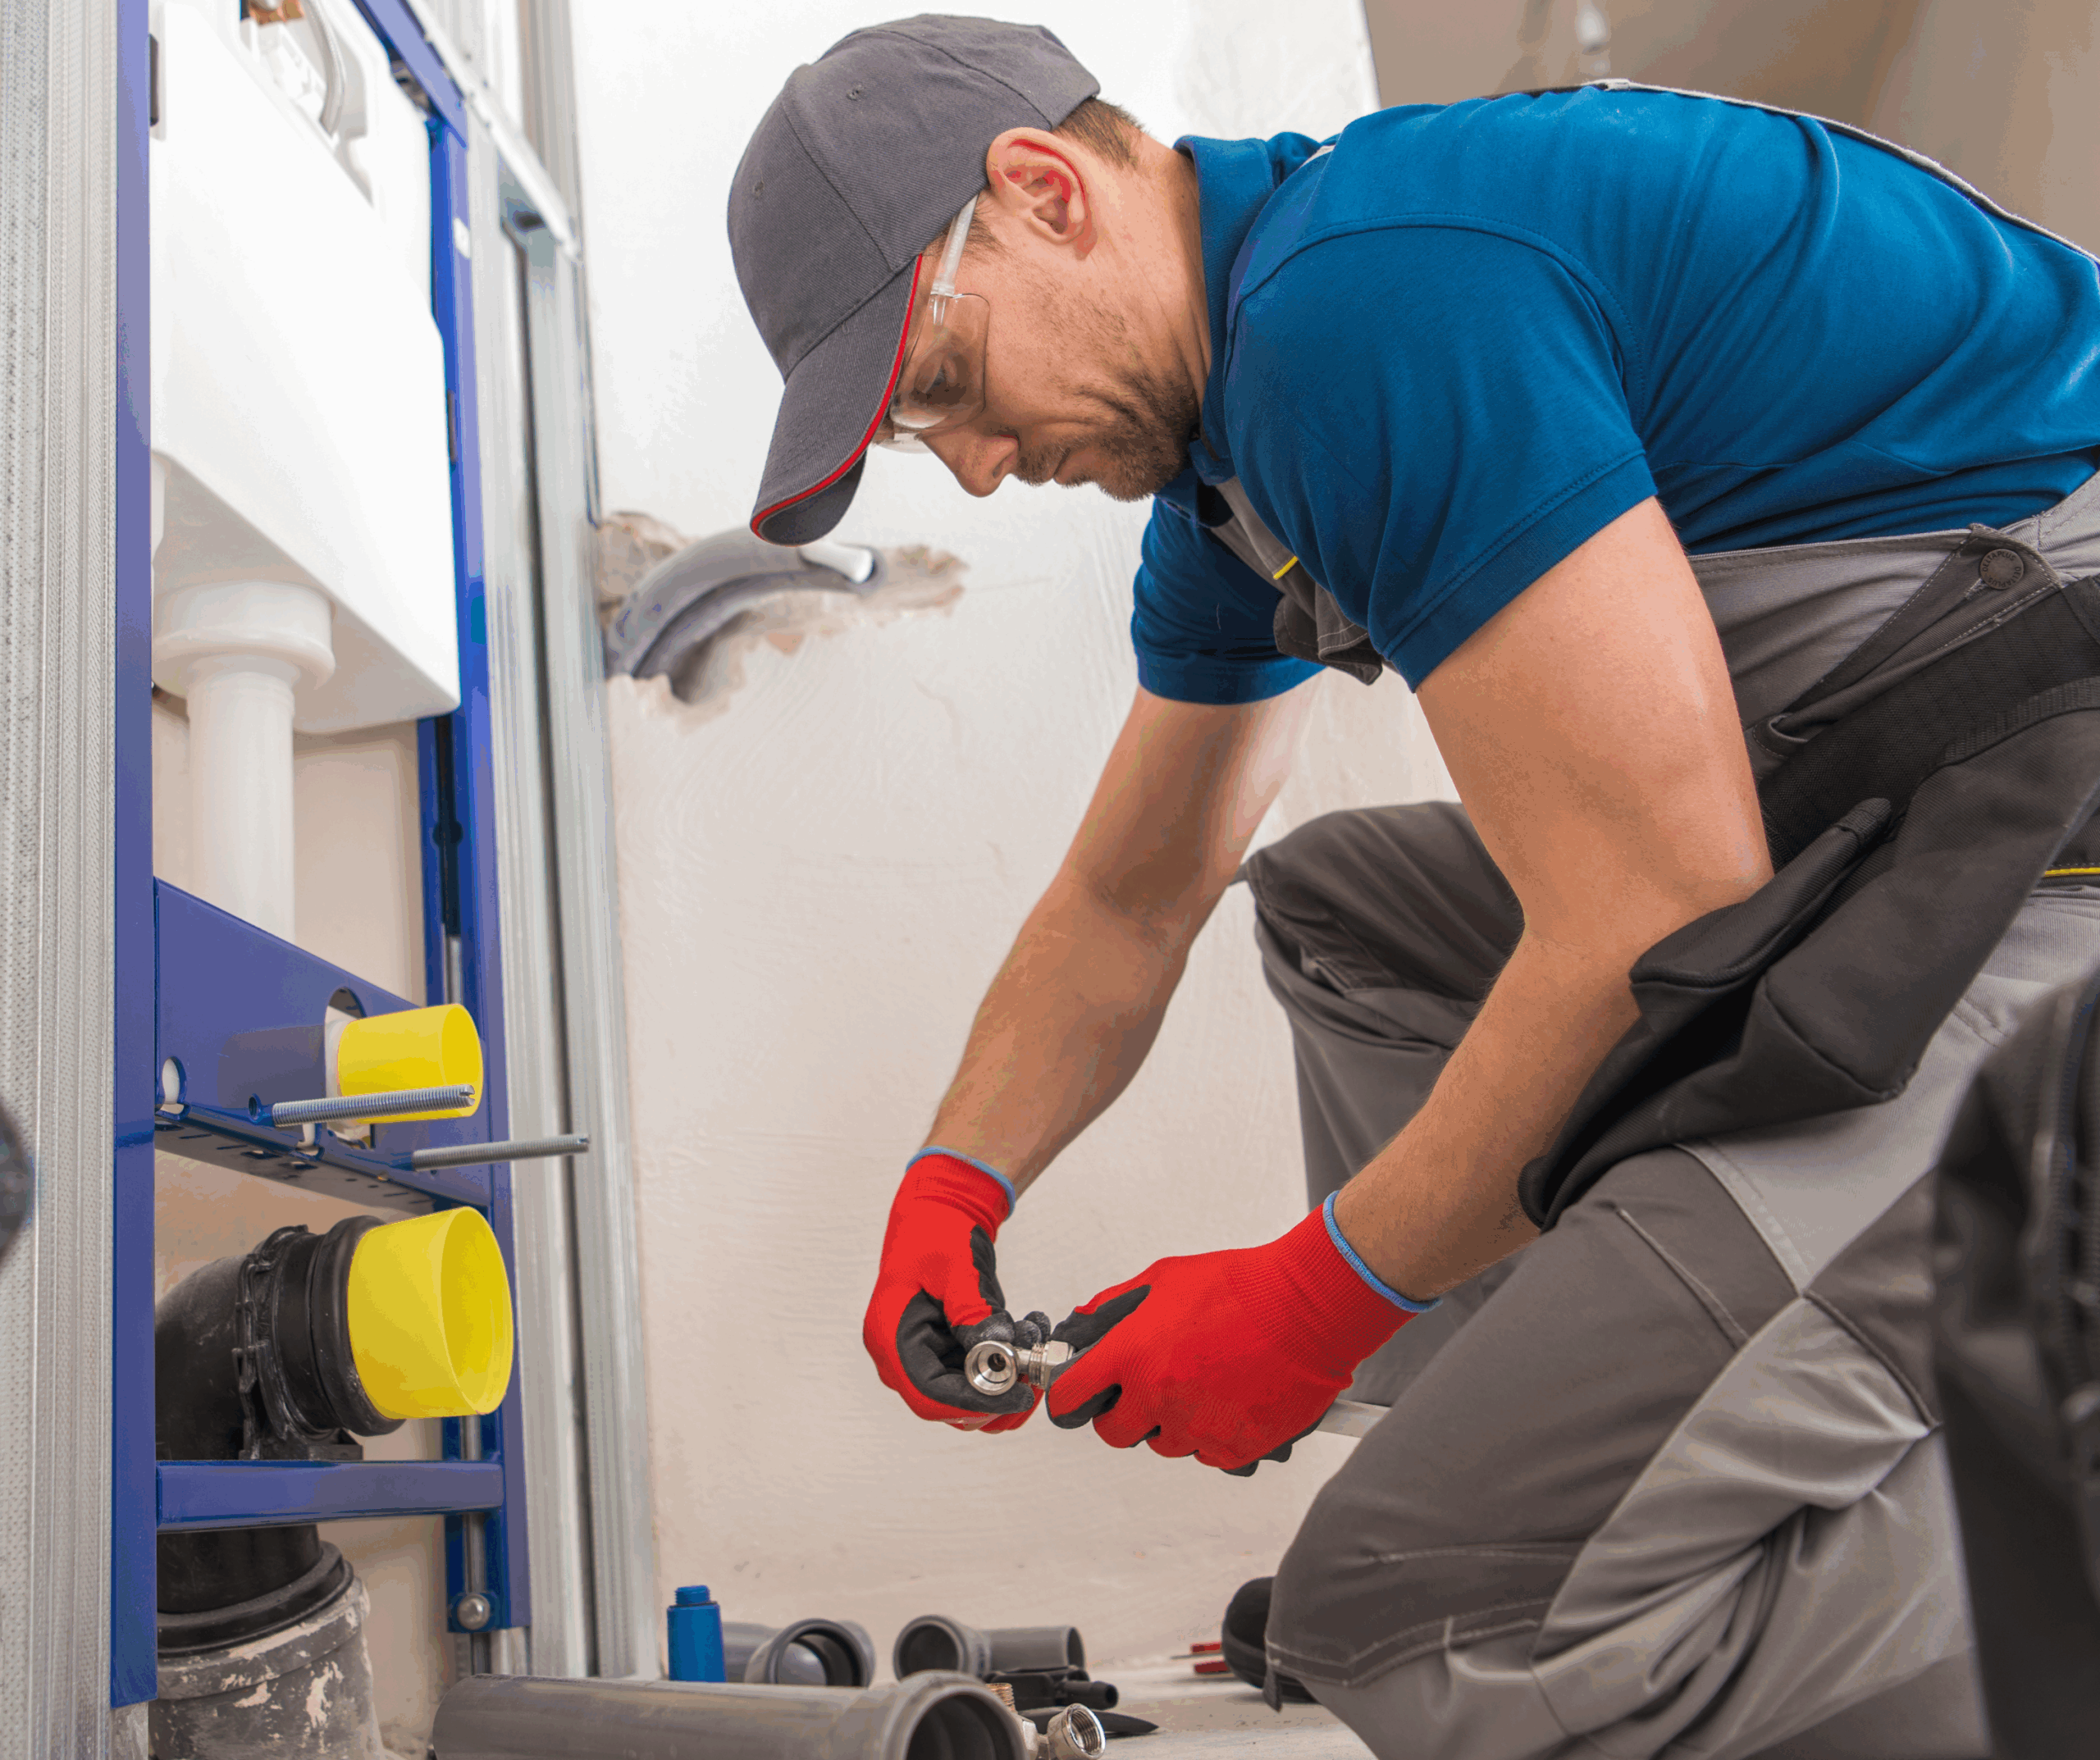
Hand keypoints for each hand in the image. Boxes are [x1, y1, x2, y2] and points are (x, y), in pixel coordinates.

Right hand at [864, 1150, 1041, 1430]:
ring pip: (968, 1397)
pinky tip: (1029, 1330)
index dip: (973, 1403)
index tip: (1016, 1396)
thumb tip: (998, 1352)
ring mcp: (925, 1356)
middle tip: (1036, 1373)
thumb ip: (973, 1312)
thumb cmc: (937, 1231)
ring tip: (1034, 1343)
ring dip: (1008, 1381)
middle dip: (996, 1395)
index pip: (927, 1395)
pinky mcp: (947, 1352)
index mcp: (890, 1336)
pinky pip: (978, 1375)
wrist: (939, 1209)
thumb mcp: (957, 1269)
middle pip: (948, 1405)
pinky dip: (1008, 1363)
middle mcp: (902, 1356)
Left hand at [1045, 1197, 1426, 1471]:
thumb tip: (1088, 1321)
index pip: (1071, 1398)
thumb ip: (1118, 1305)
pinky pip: (1209, 1455)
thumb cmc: (1241, 1286)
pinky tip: (1231, 1400)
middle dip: (1124, 1415)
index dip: (1070, 1398)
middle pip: (1116, 1433)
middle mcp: (1158, 1398)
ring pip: (1166, 1444)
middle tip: (1145, 1391)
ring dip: (1174, 1422)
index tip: (1075, 1397)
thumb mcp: (1165, 1278)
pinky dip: (1215, 1435)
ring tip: (1203, 1384)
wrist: (1307, 1308)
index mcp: (1132, 1356)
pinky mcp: (1235, 1448)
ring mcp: (1197, 1428)